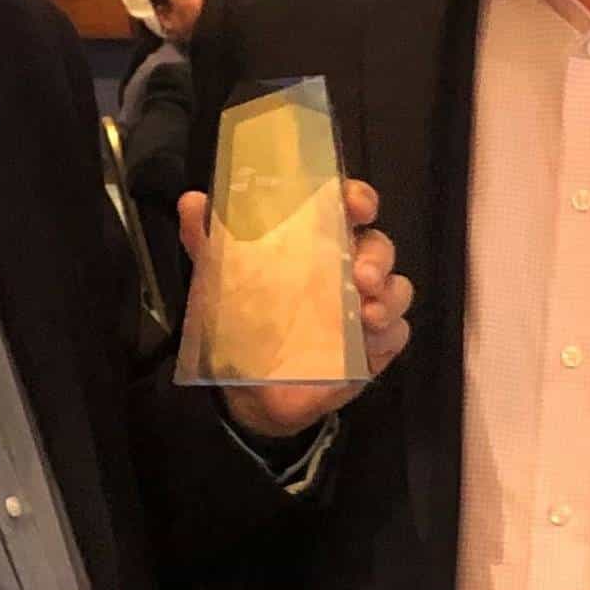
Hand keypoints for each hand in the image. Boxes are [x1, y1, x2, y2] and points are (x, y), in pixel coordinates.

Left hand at [178, 178, 413, 437]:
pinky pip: (397, 333)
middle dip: (378, 256)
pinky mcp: (374, 347)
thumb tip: (191, 201)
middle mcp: (347, 268)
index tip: (356, 205)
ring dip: (390, 296)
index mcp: (317, 242)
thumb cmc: (242, 319)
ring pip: (397, 288)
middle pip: (380, 247)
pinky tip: (370, 339)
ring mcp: (365, 308)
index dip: (359, 198)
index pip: (348, 208)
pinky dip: (389, 333)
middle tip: (361, 275)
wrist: (249, 391)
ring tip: (367, 312)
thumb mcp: (220, 277)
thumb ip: (207, 238)